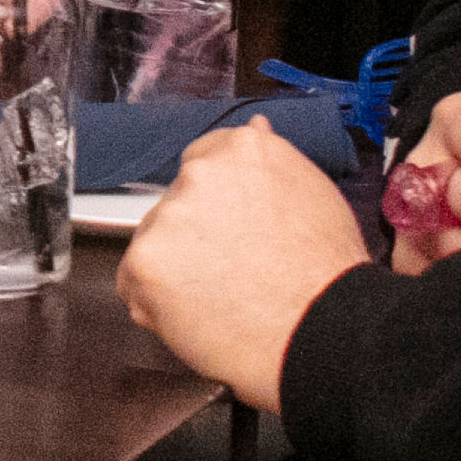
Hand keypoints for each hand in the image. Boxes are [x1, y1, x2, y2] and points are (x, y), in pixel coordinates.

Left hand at [110, 116, 371, 413]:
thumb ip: (272, 162)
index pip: (202, 162)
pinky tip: (199, 316)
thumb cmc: (327, 274)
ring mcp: (168, 218)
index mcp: (240, 150)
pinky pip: (133, 285)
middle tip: (232, 272)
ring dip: (175, 271)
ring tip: (224, 299)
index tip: (226, 229)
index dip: (215, 204)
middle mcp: (199, 175)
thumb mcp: (314, 193)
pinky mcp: (145, 263)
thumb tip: (255, 129)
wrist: (322, 331)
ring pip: (154, 245)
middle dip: (194, 238)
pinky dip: (155, 304)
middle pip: (176, 205)